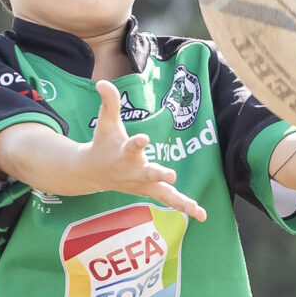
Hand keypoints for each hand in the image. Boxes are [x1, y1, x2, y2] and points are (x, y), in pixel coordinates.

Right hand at [82, 80, 204, 220]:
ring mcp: (142, 184)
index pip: (131, 147)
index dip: (137, 143)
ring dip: (180, 201)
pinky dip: (184, 207)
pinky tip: (202, 214)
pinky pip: (169, 200)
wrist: (92, 172)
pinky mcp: (150, 191)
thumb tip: (103, 82)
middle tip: (171, 176)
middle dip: (159, 174)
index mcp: (124, 153)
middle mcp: (134, 171)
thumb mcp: (105, 122)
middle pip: (148, 174)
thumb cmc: (103, 142)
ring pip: (162, 194)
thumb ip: (109, 102)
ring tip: (196, 209)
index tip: (144, 138)